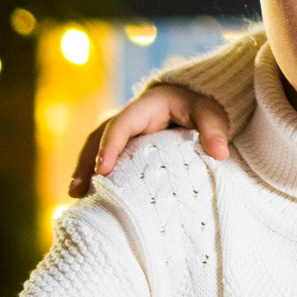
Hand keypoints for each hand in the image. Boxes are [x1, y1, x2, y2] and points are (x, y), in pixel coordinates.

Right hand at [70, 84, 235, 197]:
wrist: (196, 100)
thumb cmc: (201, 105)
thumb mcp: (211, 112)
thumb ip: (214, 130)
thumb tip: (220, 153)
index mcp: (145, 107)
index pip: (122, 124)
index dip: (111, 146)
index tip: (104, 170)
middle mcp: (129, 118)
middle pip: (99, 137)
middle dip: (87, 163)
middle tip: (78, 191)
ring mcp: (126, 133)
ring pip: (96, 148)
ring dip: (85, 170)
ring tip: (76, 197)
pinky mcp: (128, 146)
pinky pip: (107, 158)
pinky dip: (95, 174)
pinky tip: (91, 197)